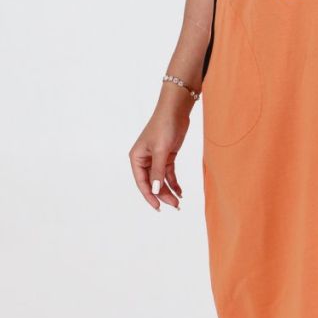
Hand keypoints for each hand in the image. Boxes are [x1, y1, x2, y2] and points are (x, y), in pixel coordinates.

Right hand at [128, 92, 191, 209]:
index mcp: (136, 158)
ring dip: (169, 191)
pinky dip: (174, 182)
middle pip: (152, 183)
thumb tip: (154, 190)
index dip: (149, 196)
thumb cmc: (164, 126)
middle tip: (174, 206)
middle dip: (162, 195)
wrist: (176, 110)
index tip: (158, 207)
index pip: (142, 182)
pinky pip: (168, 173)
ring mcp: (156, 158)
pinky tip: (180, 191)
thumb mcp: (161, 150)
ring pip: (160, 180)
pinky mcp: (167, 156)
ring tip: (178, 202)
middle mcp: (144, 159)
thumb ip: (158, 171)